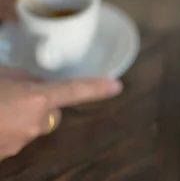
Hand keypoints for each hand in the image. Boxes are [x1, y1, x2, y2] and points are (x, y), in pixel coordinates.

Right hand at [0, 68, 122, 160]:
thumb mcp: (2, 75)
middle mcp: (34, 124)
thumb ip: (26, 79)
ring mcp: (20, 143)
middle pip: (52, 113)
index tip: (116, 86)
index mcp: (35, 100)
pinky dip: (6, 131)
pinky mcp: (5, 156)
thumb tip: (37, 82)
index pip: (74, 91)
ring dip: (19, 119)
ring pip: (31, 127)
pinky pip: (14, 139)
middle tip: (14, 95)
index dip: (96, 88)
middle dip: (41, 106)